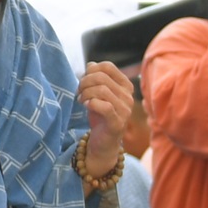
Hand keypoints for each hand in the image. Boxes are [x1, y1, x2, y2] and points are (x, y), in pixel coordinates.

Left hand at [76, 60, 138, 185]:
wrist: (102, 142)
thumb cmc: (100, 116)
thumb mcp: (96, 93)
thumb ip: (95, 78)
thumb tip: (91, 64)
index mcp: (125, 86)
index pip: (107, 66)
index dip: (91, 70)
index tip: (83, 80)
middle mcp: (128, 96)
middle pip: (101, 77)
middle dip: (84, 82)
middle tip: (79, 92)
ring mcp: (125, 110)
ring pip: (101, 90)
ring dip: (85, 93)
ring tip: (81, 100)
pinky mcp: (117, 123)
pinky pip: (104, 106)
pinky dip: (91, 103)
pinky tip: (86, 106)